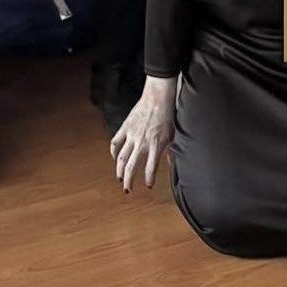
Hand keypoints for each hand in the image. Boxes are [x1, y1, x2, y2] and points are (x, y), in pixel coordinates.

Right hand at [111, 76, 175, 191]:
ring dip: (119, 170)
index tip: (148, 185)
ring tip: (120, 178)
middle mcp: (142, 142)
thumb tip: (172, 163)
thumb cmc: (167, 115)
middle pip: (131, 167)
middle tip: (127, 190)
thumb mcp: (172, 134)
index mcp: (156, 144)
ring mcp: (132, 135)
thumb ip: (171, 151)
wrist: (158, 97)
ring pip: (121, 158)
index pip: (151, 168)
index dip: (149, 179)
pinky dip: (113, 151)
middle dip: (129, 181)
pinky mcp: (125, 127)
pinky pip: (116, 142)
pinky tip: (115, 158)